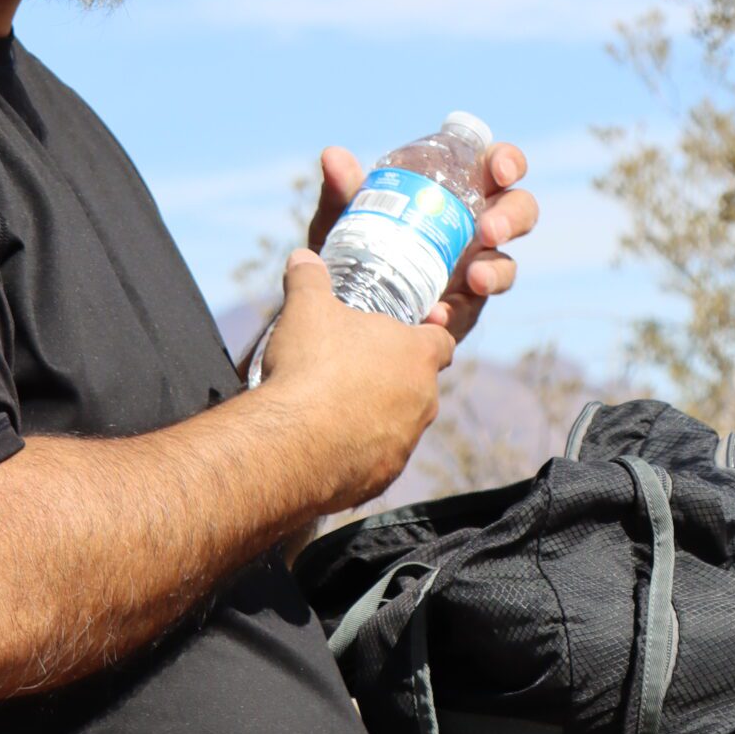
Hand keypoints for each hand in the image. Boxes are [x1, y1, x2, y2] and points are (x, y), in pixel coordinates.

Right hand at [258, 248, 454, 512]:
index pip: (441, 340)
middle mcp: (423, 402)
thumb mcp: (306, 307)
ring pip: (399, 424)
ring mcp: (405, 443)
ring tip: (332, 407)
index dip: (424, 334)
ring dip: (375, 415)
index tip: (401, 333)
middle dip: (391, 377)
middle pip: (419, 385)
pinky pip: (376, 459)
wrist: (293, 442)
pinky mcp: (383, 477)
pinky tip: (324, 441)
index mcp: (416, 356)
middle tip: (352, 368)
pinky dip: (357, 450)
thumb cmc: (311, 365)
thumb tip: (303, 257)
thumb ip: (309, 278)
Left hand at [307, 141, 537, 347]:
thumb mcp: (342, 217)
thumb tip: (333, 156)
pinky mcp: (462, 310)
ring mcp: (473, 269)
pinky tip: (436, 314)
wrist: (336, 304)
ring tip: (473, 279)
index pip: (497, 167)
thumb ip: (342, 189)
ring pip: (507, 265)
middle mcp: (474, 226)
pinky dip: (456, 313)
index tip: (500, 172)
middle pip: (519, 212)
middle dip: (512, 218)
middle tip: (489, 231)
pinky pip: (471, 311)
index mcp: (456, 190)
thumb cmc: (350, 243)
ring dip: (496, 271)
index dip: (509, 163)